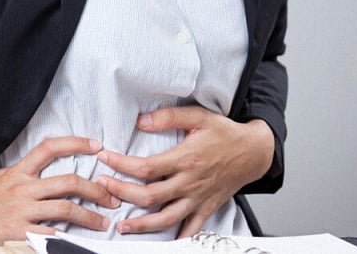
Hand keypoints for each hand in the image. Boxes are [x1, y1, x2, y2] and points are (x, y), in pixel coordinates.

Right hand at [0, 136, 118, 244]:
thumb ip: (22, 175)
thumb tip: (44, 172)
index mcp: (18, 172)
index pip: (51, 148)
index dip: (76, 143)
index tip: (96, 145)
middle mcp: (24, 188)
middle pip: (69, 181)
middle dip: (96, 189)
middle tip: (111, 196)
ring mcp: (23, 211)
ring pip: (67, 208)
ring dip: (91, 216)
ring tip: (104, 222)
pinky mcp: (19, 232)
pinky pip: (51, 235)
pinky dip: (69, 239)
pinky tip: (81, 243)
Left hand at [95, 106, 273, 237]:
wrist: (254, 152)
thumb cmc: (226, 134)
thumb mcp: (199, 116)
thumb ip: (169, 117)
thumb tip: (141, 121)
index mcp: (186, 159)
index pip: (146, 168)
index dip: (121, 165)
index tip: (104, 158)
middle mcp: (190, 182)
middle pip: (150, 196)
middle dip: (122, 193)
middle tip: (102, 187)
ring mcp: (198, 198)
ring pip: (166, 218)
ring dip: (142, 225)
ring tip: (122, 226)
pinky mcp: (207, 207)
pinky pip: (191, 229)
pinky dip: (177, 238)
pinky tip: (163, 241)